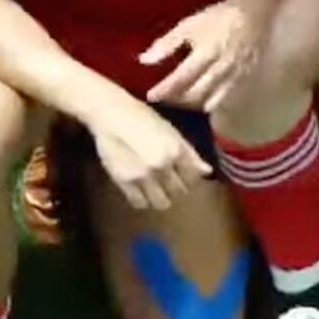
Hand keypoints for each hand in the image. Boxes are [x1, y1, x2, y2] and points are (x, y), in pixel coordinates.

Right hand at [91, 97, 211, 213]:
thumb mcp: (171, 131)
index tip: (185, 175)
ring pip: (162, 203)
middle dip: (177, 187)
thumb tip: (207, 172)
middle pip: (179, 192)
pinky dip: (143, 199)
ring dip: (162, 197)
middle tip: (169, 180)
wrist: (111, 115)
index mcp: (176, 150)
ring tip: (156, 186)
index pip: (194, 179)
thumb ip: (190, 154)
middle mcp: (162, 166)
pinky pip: (140, 203)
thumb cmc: (143, 118)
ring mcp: (143, 176)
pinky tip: (141, 188)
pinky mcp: (124, 183)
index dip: (191, 179)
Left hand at [141, 1, 260, 111]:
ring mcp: (235, 75)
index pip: (180, 78)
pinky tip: (204, 101)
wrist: (255, 12)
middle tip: (165, 99)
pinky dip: (213, 101)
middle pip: (195, 93)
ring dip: (194, 103)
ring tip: (182, 101)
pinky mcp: (245, 78)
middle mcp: (220, 68)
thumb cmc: (218, 17)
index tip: (150, 95)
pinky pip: (226, 97)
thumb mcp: (189, 25)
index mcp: (205, 52)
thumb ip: (167, 44)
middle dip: (177, 99)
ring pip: (212, 99)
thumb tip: (144, 60)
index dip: (164, 89)